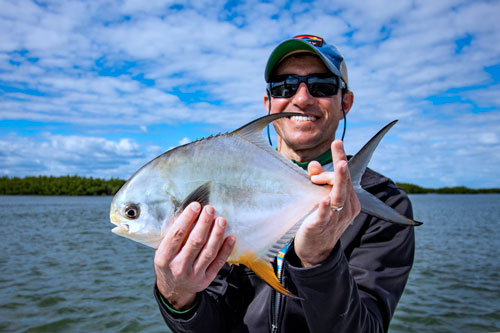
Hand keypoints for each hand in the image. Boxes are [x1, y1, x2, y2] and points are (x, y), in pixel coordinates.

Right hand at [154, 202, 234, 309]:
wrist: (173, 291)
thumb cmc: (168, 264)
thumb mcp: (162, 251)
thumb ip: (173, 235)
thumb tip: (188, 212)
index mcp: (164, 258)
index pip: (176, 235)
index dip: (187, 218)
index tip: (195, 205)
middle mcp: (178, 267)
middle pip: (195, 242)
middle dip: (204, 223)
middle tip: (210, 209)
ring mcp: (193, 275)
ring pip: (208, 252)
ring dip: (217, 234)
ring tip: (221, 220)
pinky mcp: (206, 280)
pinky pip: (218, 263)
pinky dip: (226, 250)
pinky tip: (231, 238)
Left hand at [294, 140, 360, 266]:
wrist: (315, 252)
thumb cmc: (318, 220)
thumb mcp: (320, 197)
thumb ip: (317, 180)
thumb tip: (313, 163)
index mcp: (349, 200)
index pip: (346, 176)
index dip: (339, 159)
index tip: (336, 142)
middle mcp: (345, 208)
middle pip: (344, 183)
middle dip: (340, 164)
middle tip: (337, 145)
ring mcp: (335, 219)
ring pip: (338, 196)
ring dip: (338, 180)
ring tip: (339, 165)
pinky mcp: (320, 228)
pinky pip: (324, 216)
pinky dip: (324, 208)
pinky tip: (323, 200)